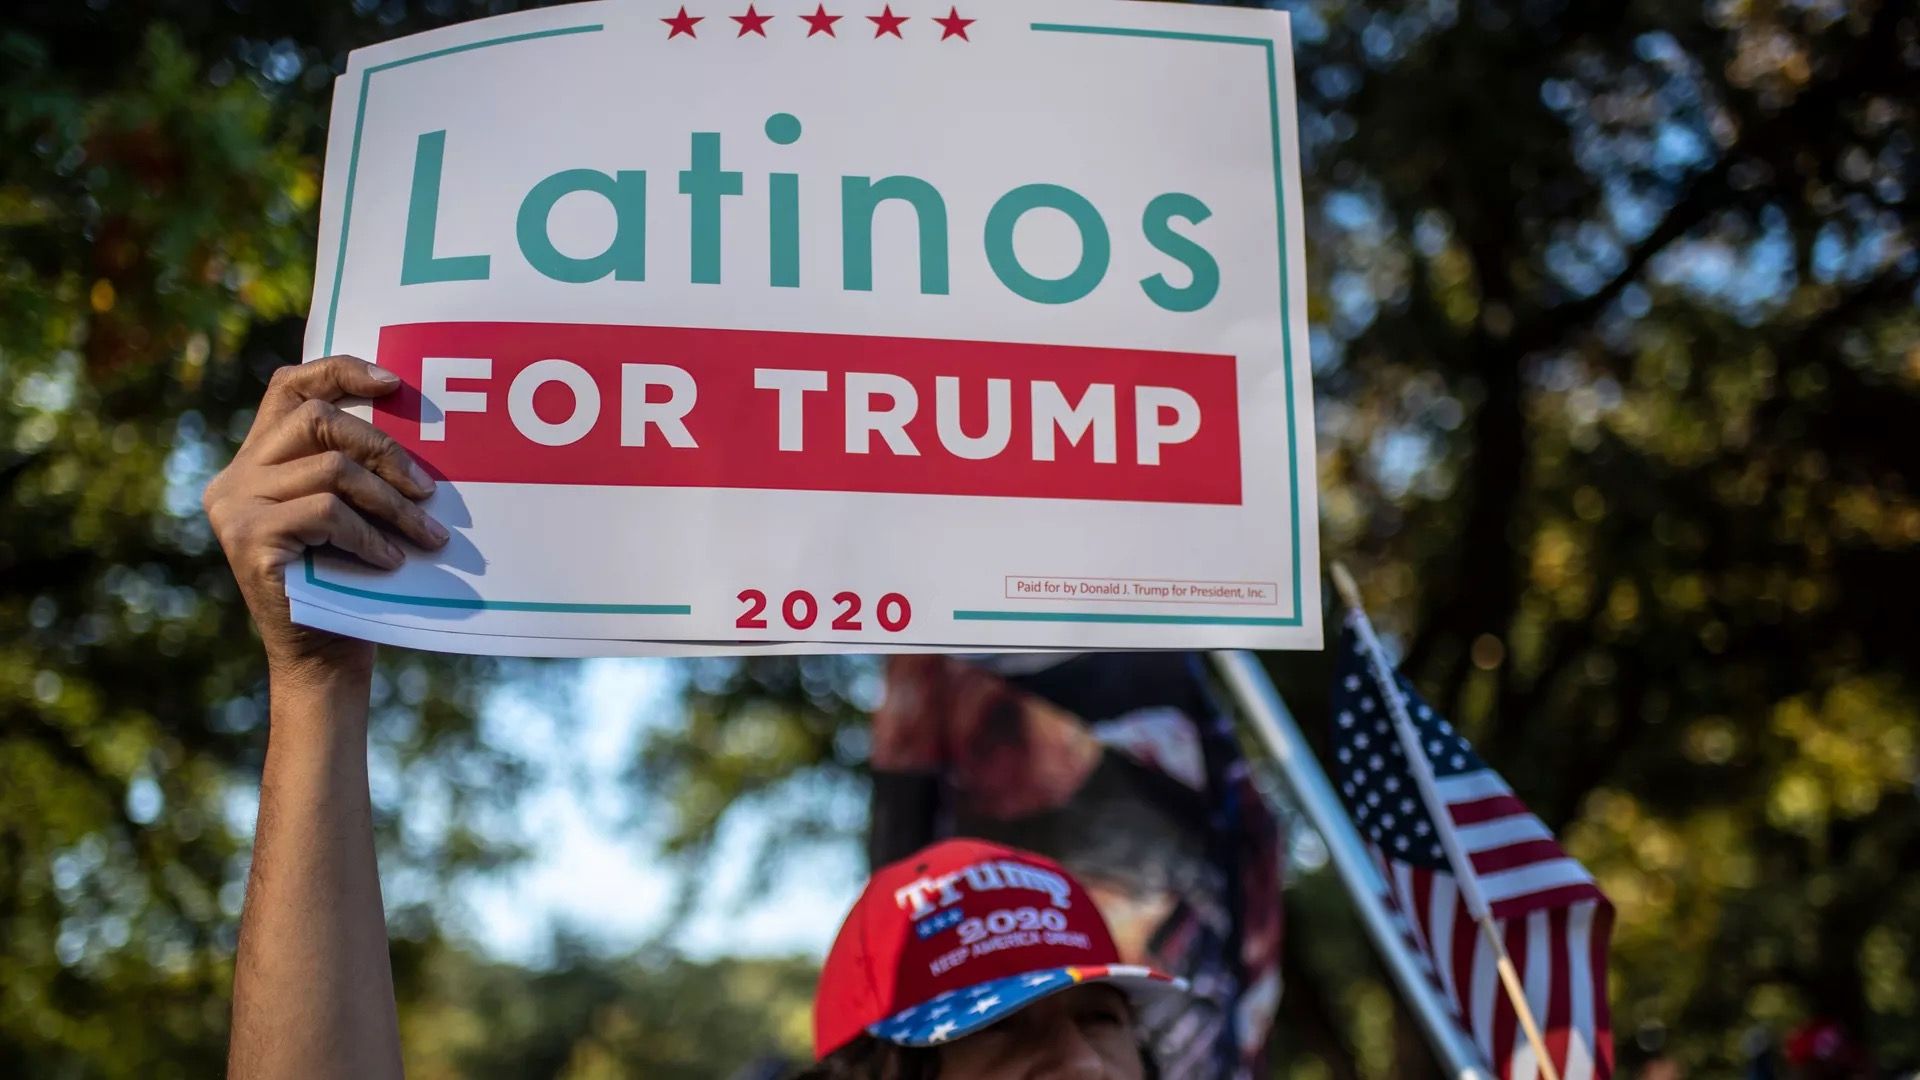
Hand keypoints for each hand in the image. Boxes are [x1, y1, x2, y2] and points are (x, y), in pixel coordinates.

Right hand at [204, 355, 447, 678]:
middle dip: (385, 448)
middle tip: (427, 491)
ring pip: (332, 470)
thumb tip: (412, 415)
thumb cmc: (348, 580)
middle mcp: (234, 478)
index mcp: (255, 460)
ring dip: (391, 503)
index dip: (340, 371)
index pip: (289, 387)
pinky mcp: (249, 539)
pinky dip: (371, 535)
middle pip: (317, 419)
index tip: (394, 383)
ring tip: (426, 533)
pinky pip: (327, 513)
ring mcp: (235, 508)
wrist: (320, 656)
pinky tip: (392, 559)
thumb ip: (351, 466)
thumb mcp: (349, 512)